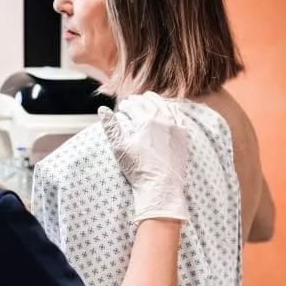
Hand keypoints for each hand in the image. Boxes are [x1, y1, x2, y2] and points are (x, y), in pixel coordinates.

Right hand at [99, 92, 189, 222]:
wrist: (161, 186)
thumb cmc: (138, 169)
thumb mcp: (119, 147)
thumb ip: (110, 126)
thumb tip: (102, 109)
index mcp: (146, 121)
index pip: (134, 106)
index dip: (126, 105)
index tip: (122, 107)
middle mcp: (163, 120)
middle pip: (149, 103)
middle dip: (139, 100)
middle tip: (133, 101)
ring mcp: (175, 127)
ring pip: (165, 106)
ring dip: (155, 101)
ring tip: (149, 99)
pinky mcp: (183, 136)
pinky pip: (179, 115)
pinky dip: (172, 108)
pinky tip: (168, 108)